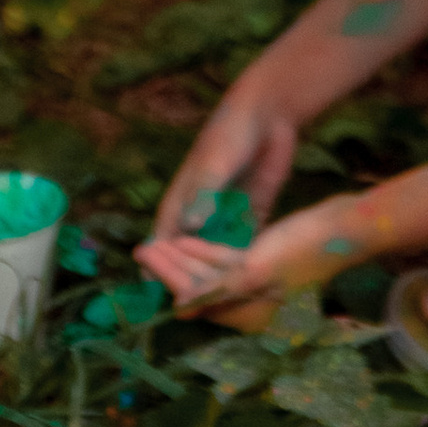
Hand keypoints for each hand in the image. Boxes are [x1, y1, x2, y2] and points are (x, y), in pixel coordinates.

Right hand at [135, 81, 299, 292]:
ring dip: (218, 277)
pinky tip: (252, 287)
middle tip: (195, 312)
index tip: (161, 298)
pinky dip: (244, 263)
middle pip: (189, 259)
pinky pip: (244, 247)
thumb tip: (191, 226)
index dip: (159, 271)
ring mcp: (226, 220)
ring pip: (216, 258)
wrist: (268, 114)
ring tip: (222, 308)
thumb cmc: (229, 133)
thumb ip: (204, 194)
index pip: (164, 246)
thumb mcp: (215, 162)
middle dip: (190, 282)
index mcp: (180, 205)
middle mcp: (200, 219)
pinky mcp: (251, 218)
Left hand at [138, 197, 338, 317]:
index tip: (145, 256)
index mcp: (248, 316)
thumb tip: (178, 308)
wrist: (346, 225)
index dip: (169, 278)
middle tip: (140, 248)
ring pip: (210, 272)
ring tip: (155, 243)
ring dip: (183, 257)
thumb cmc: (304, 249)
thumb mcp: (256, 271)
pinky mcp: (264, 262)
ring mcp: (256, 284)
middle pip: (200, 286)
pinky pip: (226, 259)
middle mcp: (249, 306)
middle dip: (170, 268)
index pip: (197, 298)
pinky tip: (187, 239)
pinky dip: (205, 250)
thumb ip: (217, 290)